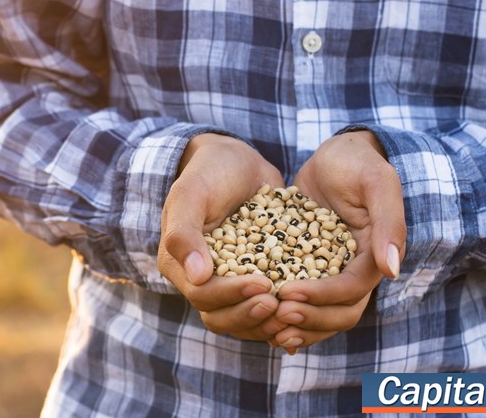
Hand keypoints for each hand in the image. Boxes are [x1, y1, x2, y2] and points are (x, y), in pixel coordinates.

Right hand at [158, 133, 286, 340]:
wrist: (237, 163)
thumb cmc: (209, 173)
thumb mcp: (191, 193)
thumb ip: (185, 232)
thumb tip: (197, 275)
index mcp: (180, 264)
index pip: (203, 296)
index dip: (232, 296)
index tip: (263, 284)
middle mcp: (202, 280)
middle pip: (222, 318)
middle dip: (251, 316)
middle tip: (280, 304)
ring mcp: (229, 283)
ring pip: (244, 320)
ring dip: (268, 322)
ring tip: (293, 312)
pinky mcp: (255, 279)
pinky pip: (265, 307)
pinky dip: (282, 313)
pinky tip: (305, 308)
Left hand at [272, 130, 405, 352]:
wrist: (333, 156)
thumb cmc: (356, 162)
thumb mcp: (376, 182)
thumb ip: (388, 223)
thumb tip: (391, 269)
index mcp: (373, 256)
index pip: (352, 290)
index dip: (322, 296)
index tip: (288, 292)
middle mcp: (353, 271)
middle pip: (339, 313)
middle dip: (309, 318)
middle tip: (276, 312)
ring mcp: (329, 272)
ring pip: (319, 313)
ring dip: (296, 325)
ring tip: (266, 326)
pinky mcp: (304, 268)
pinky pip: (298, 299)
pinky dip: (283, 311)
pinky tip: (256, 316)